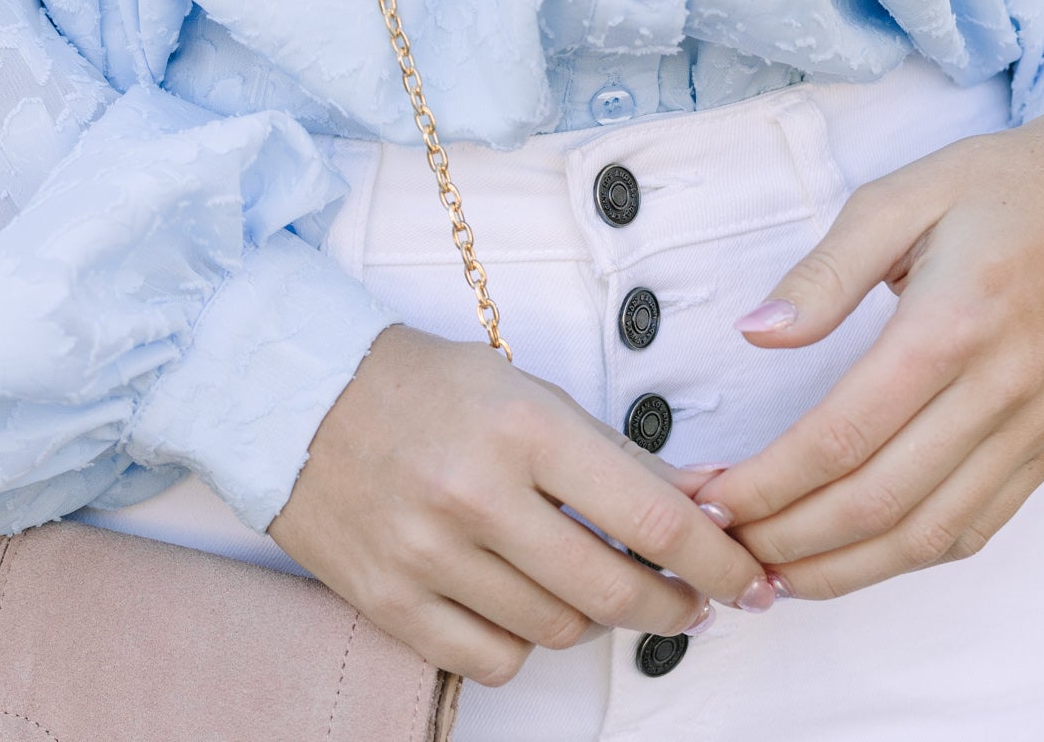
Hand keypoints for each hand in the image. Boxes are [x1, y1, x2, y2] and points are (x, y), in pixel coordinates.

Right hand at [269, 324, 776, 685]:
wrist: (297, 396)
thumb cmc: (424, 384)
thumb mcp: (528, 391)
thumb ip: (615, 454)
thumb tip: (708, 500)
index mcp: (523, 426)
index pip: (651, 517)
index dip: (717, 560)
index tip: (746, 576)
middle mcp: (477, 495)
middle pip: (613, 591)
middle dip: (674, 607)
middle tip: (695, 602)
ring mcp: (429, 555)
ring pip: (557, 631)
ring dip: (599, 620)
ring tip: (603, 589)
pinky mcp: (391, 603)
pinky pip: (494, 658)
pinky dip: (527, 642)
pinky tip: (530, 605)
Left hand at [696, 77, 1043, 597]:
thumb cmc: (1004, 185)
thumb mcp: (903, 194)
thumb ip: (827, 269)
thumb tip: (756, 331)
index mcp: (951, 323)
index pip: (842, 434)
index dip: (769, 481)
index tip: (710, 497)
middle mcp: (998, 391)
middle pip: (878, 501)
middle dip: (789, 537)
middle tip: (725, 543)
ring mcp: (1034, 429)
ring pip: (929, 535)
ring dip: (844, 569)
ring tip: (776, 573)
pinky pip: (979, 527)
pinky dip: (911, 557)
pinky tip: (859, 558)